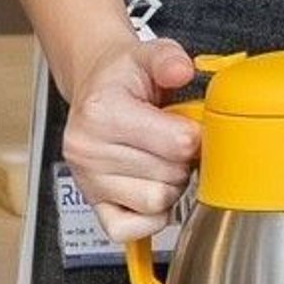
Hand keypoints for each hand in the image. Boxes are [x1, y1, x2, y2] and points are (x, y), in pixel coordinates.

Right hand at [57, 33, 200, 243]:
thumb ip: (169, 60)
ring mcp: (88, 180)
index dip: (196, 135)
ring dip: (169, 186)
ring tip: (159, 161)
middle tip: (171, 141)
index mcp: (101, 111)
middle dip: (183, 161)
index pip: (179, 143)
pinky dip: (150, 215)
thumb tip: (181, 70)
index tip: (189, 124)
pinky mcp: (93, 204)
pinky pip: (132, 228)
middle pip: (171, 175)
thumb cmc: (123, 77)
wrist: (95, 86)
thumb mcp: (149, 55)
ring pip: (157, 203)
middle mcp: (87, 148)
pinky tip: (149, 186)